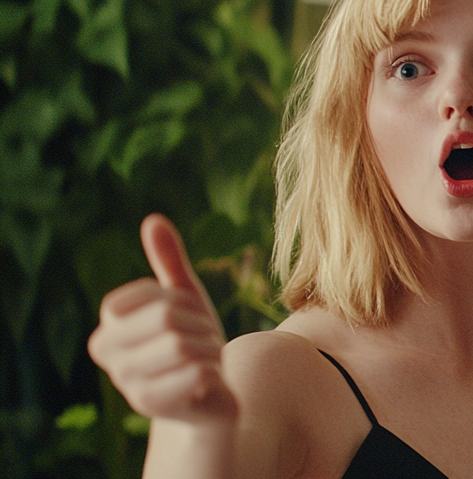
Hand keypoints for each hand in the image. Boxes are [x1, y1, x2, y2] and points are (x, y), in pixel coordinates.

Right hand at [87, 214, 236, 424]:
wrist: (207, 398)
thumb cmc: (194, 343)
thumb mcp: (185, 300)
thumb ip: (168, 263)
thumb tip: (153, 220)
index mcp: (108, 325)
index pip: (150, 295)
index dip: (182, 302)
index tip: (188, 319)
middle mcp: (107, 353)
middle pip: (165, 317)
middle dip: (199, 326)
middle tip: (203, 341)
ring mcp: (123, 380)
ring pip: (182, 345)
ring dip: (209, 349)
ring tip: (205, 361)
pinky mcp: (148, 405)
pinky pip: (194, 372)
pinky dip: (212, 371)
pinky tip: (207, 381)